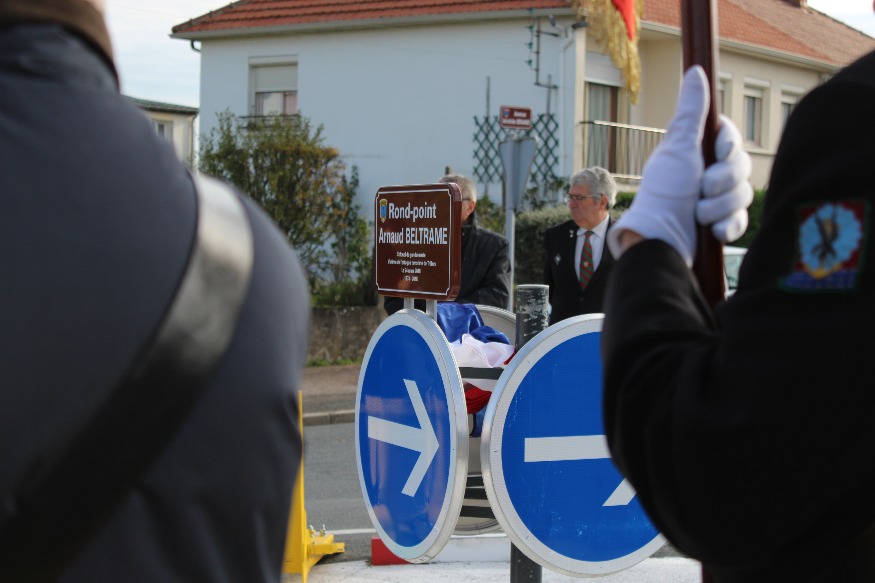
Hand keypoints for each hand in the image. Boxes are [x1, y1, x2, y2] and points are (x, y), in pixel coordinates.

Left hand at [607, 66, 749, 265]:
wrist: (658, 238)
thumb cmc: (664, 191)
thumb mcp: (679, 145)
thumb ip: (692, 110)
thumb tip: (696, 69)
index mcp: (698, 152)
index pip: (732, 141)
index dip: (727, 148)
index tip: (715, 154)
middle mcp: (709, 174)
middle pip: (743, 167)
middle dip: (723, 181)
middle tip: (702, 190)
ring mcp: (717, 200)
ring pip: (744, 195)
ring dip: (720, 206)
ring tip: (698, 214)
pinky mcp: (720, 226)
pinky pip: (740, 222)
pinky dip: (727, 226)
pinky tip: (713, 231)